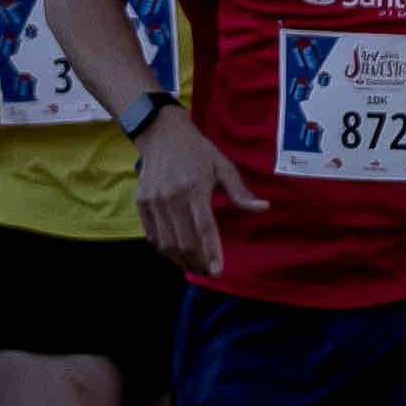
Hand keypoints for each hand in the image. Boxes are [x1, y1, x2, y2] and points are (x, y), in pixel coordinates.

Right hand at [127, 99, 237, 265]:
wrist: (161, 133)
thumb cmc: (197, 150)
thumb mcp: (222, 166)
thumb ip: (240, 192)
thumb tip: (264, 207)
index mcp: (195, 187)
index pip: (205, 228)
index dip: (212, 253)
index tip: (218, 271)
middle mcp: (172, 196)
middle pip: (184, 242)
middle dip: (198, 262)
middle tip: (208, 272)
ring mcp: (154, 201)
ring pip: (166, 243)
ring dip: (181, 260)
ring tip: (194, 266)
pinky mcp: (142, 203)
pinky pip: (152, 235)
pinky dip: (164, 250)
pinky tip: (176, 254)